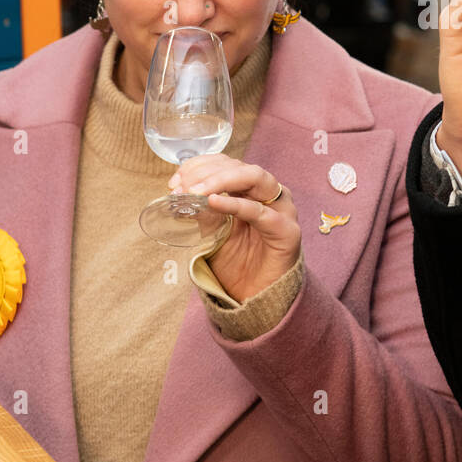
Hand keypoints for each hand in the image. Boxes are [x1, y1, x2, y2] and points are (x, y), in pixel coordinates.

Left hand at [170, 155, 299, 302]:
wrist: (257, 297)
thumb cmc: (239, 262)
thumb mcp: (213, 232)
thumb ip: (202, 212)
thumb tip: (180, 194)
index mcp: (252, 190)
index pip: (227, 164)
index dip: (200, 166)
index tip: (175, 180)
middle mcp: (269, 194)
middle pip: (240, 167)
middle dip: (208, 172)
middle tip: (183, 187)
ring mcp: (282, 209)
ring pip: (255, 178)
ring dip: (222, 180)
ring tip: (196, 191)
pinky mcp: (287, 230)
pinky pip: (261, 212)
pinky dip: (236, 204)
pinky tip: (214, 202)